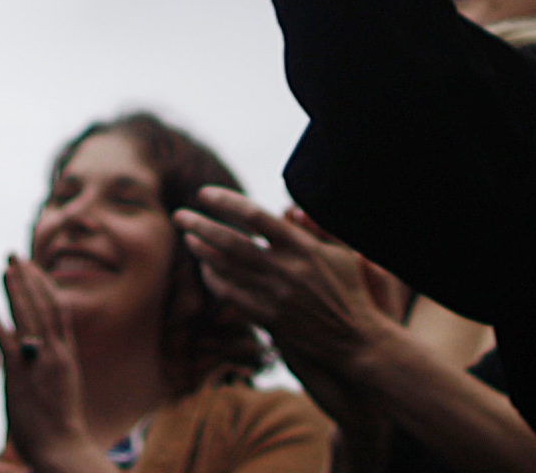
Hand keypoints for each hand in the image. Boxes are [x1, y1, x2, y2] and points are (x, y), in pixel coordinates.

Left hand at [0, 254, 94, 466]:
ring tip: (4, 269)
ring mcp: (39, 365)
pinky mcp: (21, 379)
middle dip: (28, 278)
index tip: (31, 268)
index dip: (43, 286)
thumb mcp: (63, 383)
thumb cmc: (61, 423)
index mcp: (66, 354)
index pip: (56, 310)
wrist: (63, 448)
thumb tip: (43, 345)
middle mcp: (56, 354)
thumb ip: (54, 361)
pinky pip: (9, 347)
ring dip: (15, 292)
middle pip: (42, 306)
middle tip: (14, 255)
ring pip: (28, 319)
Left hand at [176, 189, 405, 374]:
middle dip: (200, 225)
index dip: (226, 201)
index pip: (255, 215)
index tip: (204, 193)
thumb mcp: (344, 254)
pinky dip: (216, 281)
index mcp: (302, 246)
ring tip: (189, 238)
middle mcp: (284, 269)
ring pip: (227, 269)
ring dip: (203, 251)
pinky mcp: (269, 319)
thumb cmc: (351, 294)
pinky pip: (232, 297)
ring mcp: (275, 296)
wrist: (356, 342)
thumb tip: (291, 206)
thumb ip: (320, 227)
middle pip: (230, 241)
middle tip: (179, 215)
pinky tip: (207, 271)